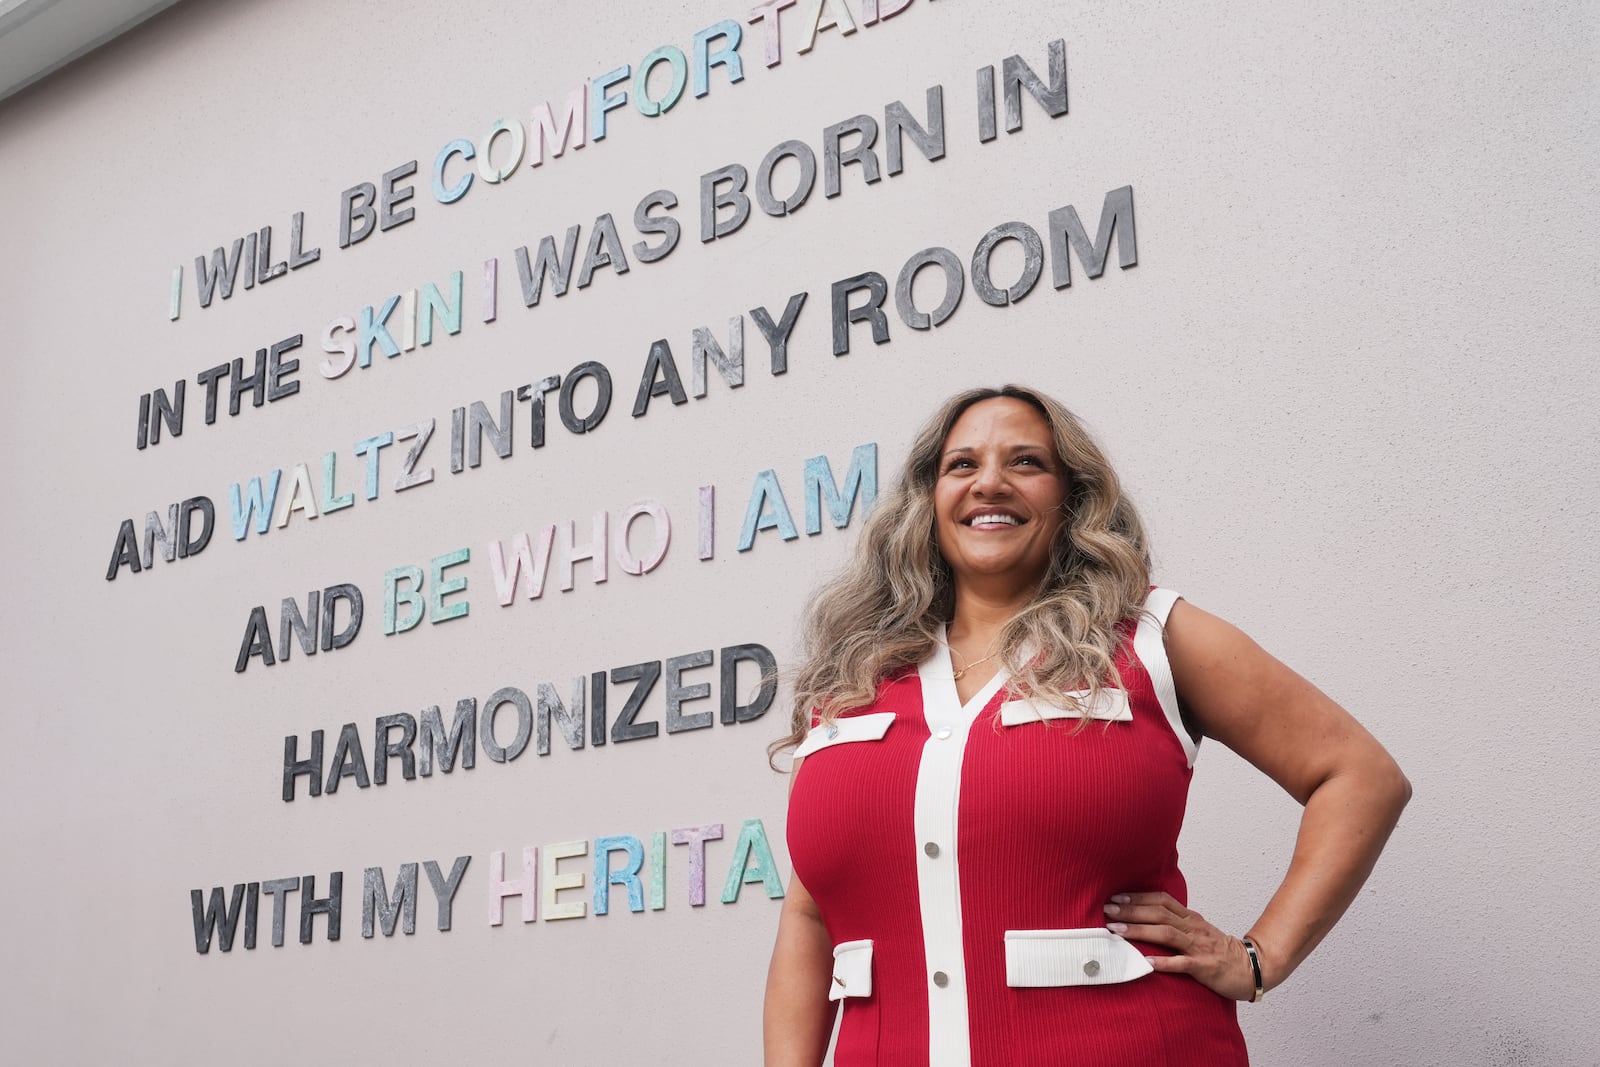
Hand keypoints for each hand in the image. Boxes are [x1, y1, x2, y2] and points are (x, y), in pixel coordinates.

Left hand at [1103, 891, 1259, 1000]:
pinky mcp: (1204, 966)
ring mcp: (1198, 946)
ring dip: (1139, 931)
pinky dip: (1164, 962)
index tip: (1115, 897)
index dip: (1137, 897)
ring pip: (1166, 934)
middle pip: (1158, 914)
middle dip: (1130, 911)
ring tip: (1116, 932)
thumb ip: (1175, 923)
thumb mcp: (1197, 930)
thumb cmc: (1219, 950)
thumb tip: (1145, 918)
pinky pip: (1182, 963)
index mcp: (1190, 918)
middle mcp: (1193, 928)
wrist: (1251, 967)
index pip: (1161, 900)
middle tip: (1107, 911)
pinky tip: (1146, 962)